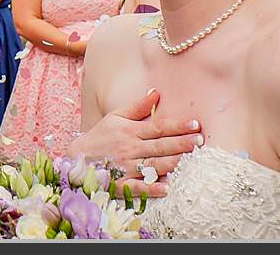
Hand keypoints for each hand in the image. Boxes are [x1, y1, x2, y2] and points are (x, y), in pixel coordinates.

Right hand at [74, 88, 201, 196]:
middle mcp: (130, 148)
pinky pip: (138, 187)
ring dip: (172, 163)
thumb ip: (138, 107)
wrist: (79, 157)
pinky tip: (165, 188)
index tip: (195, 124)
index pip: (158, 127)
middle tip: (200, 140)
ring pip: (153, 164)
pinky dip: (151, 188)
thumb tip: (156, 92)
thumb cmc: (101, 136)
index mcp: (130, 131)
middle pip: (160, 145)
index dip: (177, 126)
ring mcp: (127, 167)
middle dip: (181, 143)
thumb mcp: (116, 117)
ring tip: (190, 160)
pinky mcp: (122, 184)